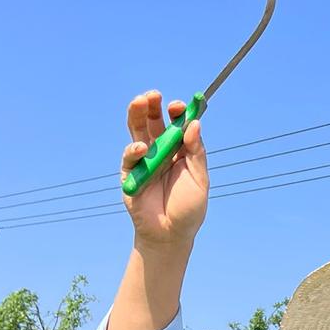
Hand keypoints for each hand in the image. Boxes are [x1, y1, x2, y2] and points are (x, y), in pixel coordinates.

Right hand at [121, 91, 208, 246]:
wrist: (170, 235)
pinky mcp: (130, 173)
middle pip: (154, 123)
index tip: (180, 106)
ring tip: (140, 101)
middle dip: (152, 107)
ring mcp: (144, 160)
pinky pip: (130, 156)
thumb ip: (196, 153)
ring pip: (137, 131)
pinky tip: (141, 147)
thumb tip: (194, 124)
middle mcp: (161, 152)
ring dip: (137, 114)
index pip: (177, 125)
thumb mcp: (199, 180)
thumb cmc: (188, 208)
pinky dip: (134, 149)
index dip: (177, 114)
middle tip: (154, 95)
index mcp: (180, 151)